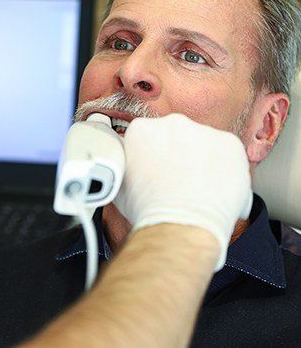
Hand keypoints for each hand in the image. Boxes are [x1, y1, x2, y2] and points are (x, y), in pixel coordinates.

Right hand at [114, 113, 252, 270]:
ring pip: (205, 144)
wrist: (179, 226)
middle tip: (179, 179)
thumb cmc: (148, 210)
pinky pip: (229, 154)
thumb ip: (128, 164)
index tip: (160, 168)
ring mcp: (203, 131)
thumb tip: (129, 166)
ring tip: (199, 188)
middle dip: (180, 153)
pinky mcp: (229, 143)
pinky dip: (226, 168)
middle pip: (179, 136)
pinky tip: (216, 188)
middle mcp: (172, 123)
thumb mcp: (120, 182)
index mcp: (142, 129)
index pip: (151, 135)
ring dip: (203, 160)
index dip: (156, 154)